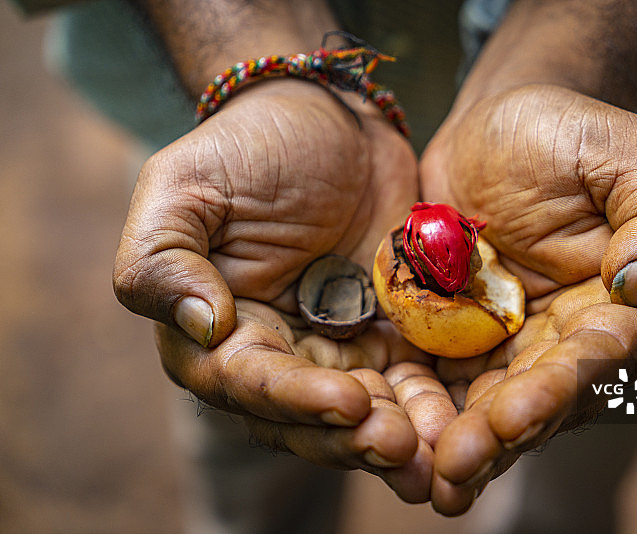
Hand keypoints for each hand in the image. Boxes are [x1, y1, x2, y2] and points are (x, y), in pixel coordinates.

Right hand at [113, 79, 448, 500]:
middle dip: (352, 437)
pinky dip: (431, 404)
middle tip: (400, 447)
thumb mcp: (185, 185)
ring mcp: (336, 349)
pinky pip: (410, 380)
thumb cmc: (249, 147)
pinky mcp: (389, 335)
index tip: (349, 402)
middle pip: (308, 418)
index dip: (295, 400)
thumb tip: (203, 327)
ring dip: (398, 436)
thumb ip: (162, 258)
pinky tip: (458, 420)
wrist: (330, 120)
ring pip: (363, 413)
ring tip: (437, 452)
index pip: (248, 384)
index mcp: (219, 332)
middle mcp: (276, 354)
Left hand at [418, 84, 636, 513]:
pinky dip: (424, 408)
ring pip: (490, 401)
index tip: (516, 411)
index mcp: (622, 306)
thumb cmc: (567, 133)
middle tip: (457, 466)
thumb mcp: (625, 155)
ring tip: (429, 475)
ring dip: (461, 440)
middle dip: (499, 433)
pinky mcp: (460, 334)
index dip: (559, 387)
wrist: (494, 126)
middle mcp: (570, 337)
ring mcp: (512, 341)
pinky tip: (398, 435)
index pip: (597, 355)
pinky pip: (443, 377)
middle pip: (539, 396)